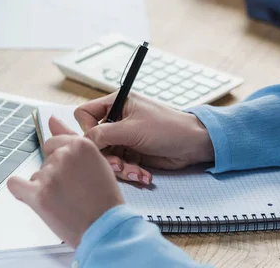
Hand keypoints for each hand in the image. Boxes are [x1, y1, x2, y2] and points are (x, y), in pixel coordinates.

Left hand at [7, 117, 123, 247]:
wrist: (106, 229)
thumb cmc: (104, 200)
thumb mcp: (96, 162)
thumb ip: (70, 138)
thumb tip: (52, 119)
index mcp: (81, 145)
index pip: (54, 143)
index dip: (62, 161)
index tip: (71, 175)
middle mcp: (64, 156)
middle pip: (45, 159)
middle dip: (54, 173)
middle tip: (72, 191)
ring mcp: (50, 175)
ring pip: (36, 175)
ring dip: (45, 187)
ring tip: (66, 202)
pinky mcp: (38, 194)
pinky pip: (16, 185)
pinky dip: (21, 191)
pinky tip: (32, 197)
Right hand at [75, 92, 214, 185]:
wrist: (195, 145)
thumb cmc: (168, 128)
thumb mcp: (131, 129)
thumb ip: (103, 134)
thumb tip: (83, 142)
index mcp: (115, 104)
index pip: (84, 113)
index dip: (87, 128)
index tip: (99, 140)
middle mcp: (117, 120)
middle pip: (94, 139)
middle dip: (107, 155)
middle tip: (119, 164)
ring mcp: (124, 138)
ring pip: (106, 155)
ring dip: (120, 167)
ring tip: (135, 172)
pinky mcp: (131, 153)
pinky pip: (119, 165)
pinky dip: (130, 172)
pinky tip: (143, 175)